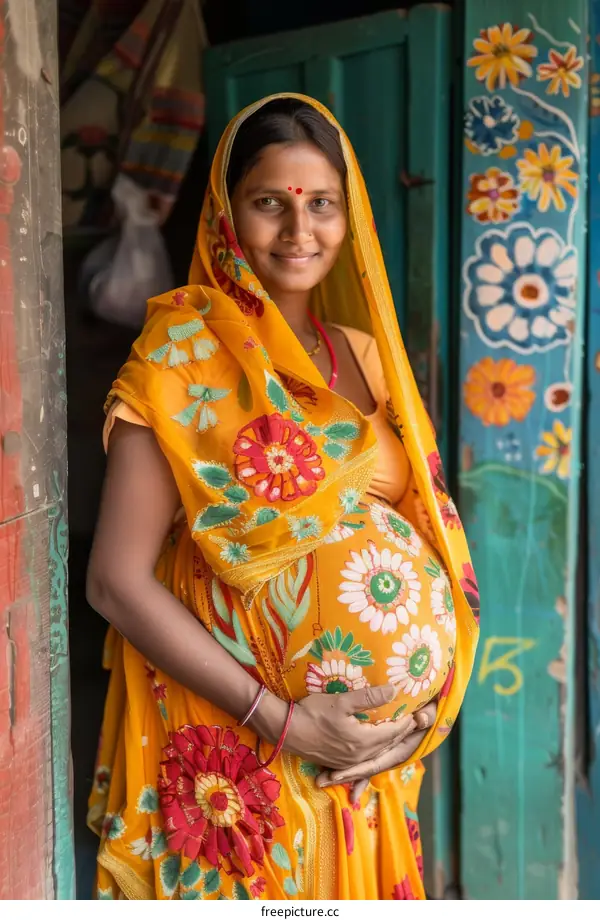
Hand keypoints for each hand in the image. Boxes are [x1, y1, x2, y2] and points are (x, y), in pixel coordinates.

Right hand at [277, 684, 416, 771]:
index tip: (417, 712)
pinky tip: (376, 745)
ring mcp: (349, 762)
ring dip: (390, 742)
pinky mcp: (340, 762)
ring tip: (399, 731)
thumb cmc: (313, 713)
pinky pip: (366, 759)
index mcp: (363, 741)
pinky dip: (376, 750)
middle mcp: (360, 756)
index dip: (406, 722)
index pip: (393, 732)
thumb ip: (369, 697)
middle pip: (388, 745)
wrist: (286, 731)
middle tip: (414, 722)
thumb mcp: (342, 701)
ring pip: (378, 753)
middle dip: (402, 733)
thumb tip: (394, 691)